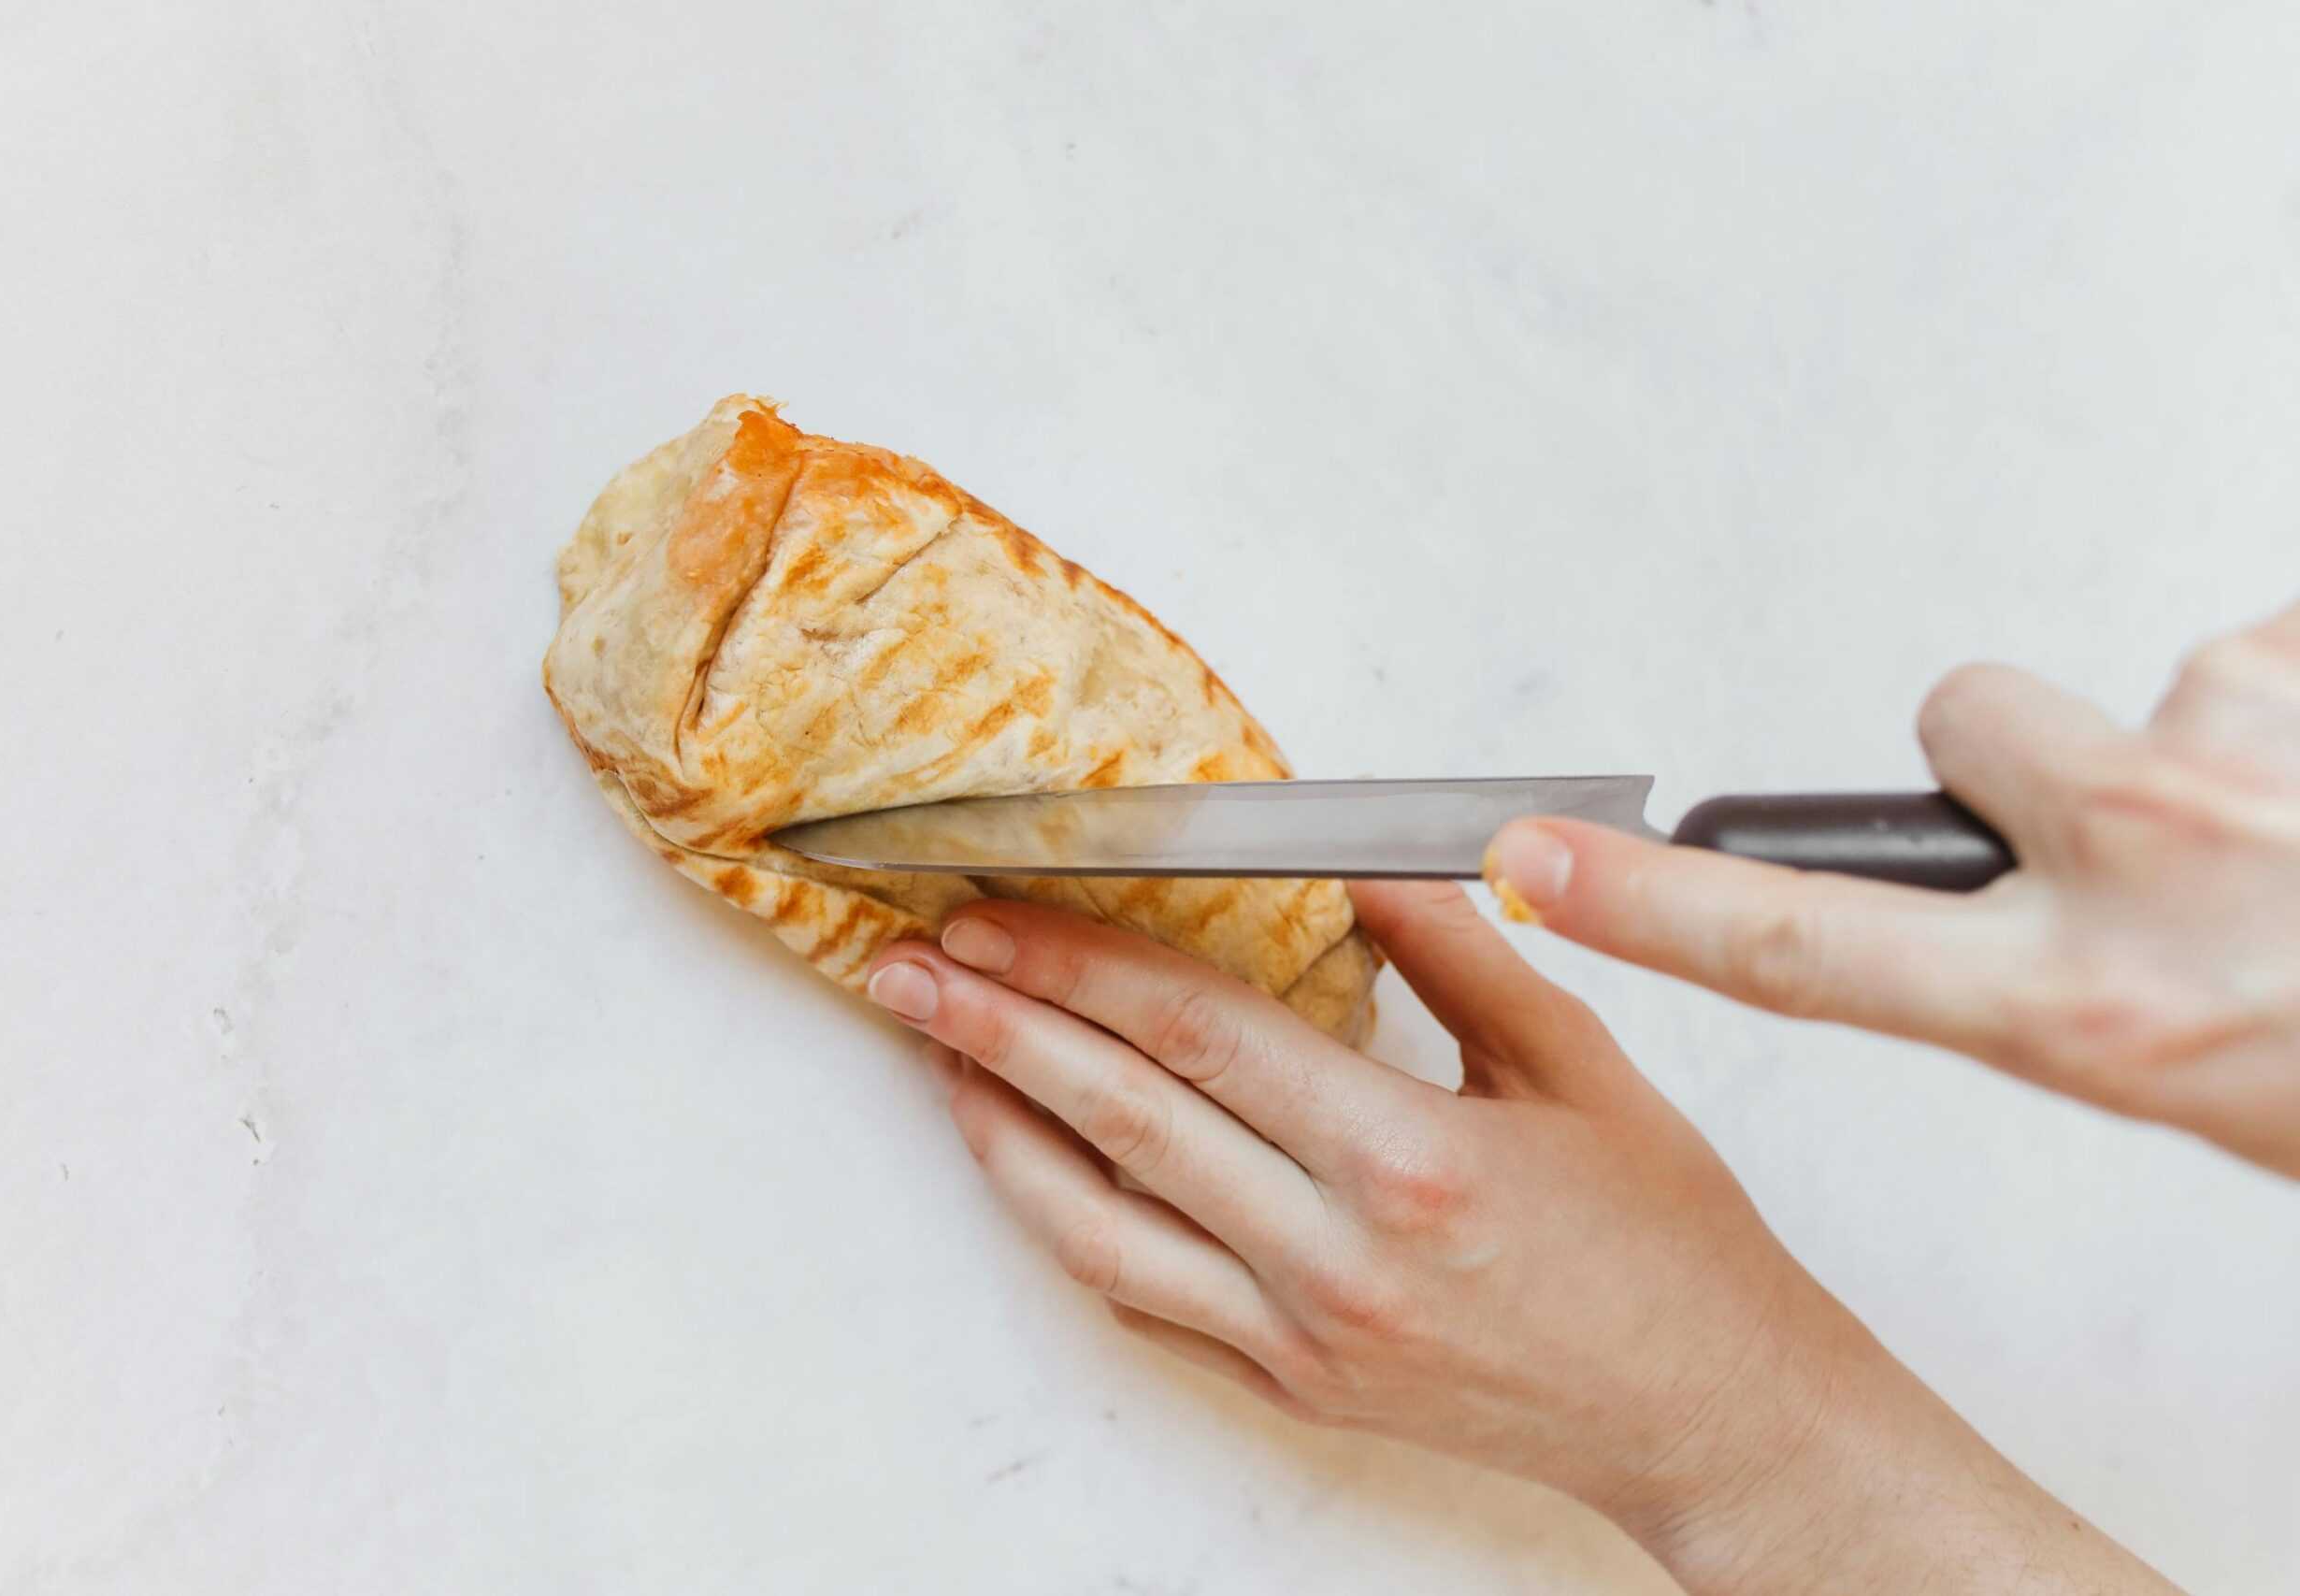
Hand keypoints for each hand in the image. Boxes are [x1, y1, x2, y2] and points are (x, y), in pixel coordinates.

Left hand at [863, 887, 2175, 1593]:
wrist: (1713, 1416)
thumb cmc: (1666, 1243)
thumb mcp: (1575, 1066)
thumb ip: (1453, 953)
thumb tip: (1350, 853)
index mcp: (1408, 1158)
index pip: (1198, 1031)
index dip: (1081, 959)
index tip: (1003, 906)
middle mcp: (1336, 1258)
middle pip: (1122, 1117)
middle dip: (999, 1028)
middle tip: (913, 964)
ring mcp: (1302, 1339)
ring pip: (1101, 1229)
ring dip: (1000, 1134)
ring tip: (937, 1057)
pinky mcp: (1294, 1389)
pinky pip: (1147, 1305)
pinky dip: (1072, 1230)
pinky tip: (1029, 1169)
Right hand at [1489, 599, 2299, 1175]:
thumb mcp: (2228, 1087)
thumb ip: (2104, 1000)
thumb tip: (2063, 933)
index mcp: (2102, 1012)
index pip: (1812, 951)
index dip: (1656, 904)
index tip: (1535, 854)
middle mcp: (2147, 867)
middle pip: (1965, 722)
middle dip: (2029, 755)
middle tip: (2163, 831)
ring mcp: (2243, 754)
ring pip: (2147, 684)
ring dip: (2219, 740)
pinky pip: (2275, 654)